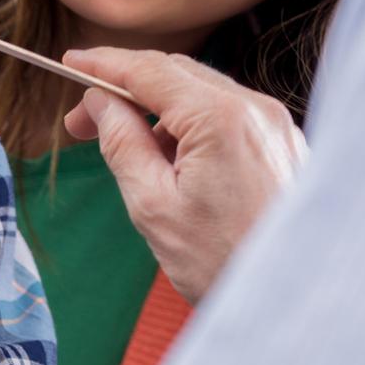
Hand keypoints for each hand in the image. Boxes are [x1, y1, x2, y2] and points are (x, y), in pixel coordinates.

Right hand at [63, 48, 307, 300]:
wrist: (294, 301)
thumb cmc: (223, 261)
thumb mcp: (152, 206)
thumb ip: (122, 144)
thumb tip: (100, 103)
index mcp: (220, 119)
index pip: (149, 71)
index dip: (104, 64)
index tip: (70, 63)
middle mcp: (256, 109)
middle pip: (177, 73)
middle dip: (125, 87)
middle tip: (82, 121)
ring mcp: (276, 125)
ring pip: (202, 92)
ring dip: (156, 107)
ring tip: (123, 145)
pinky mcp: (285, 143)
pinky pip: (228, 114)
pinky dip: (190, 122)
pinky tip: (169, 157)